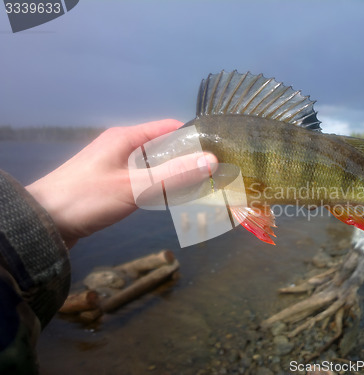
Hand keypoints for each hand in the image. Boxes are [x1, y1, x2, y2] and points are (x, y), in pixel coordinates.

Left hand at [26, 119, 216, 247]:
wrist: (41, 223)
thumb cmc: (87, 199)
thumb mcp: (134, 186)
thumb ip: (173, 175)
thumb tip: (212, 160)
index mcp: (126, 138)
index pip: (169, 128)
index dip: (193, 138)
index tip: (216, 154)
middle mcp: (121, 147)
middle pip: (163, 148)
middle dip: (187, 160)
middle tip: (212, 177)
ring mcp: (115, 166)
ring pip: (153, 166)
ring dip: (173, 176)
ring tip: (198, 190)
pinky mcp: (110, 184)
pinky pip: (142, 180)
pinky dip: (158, 187)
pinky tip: (170, 200)